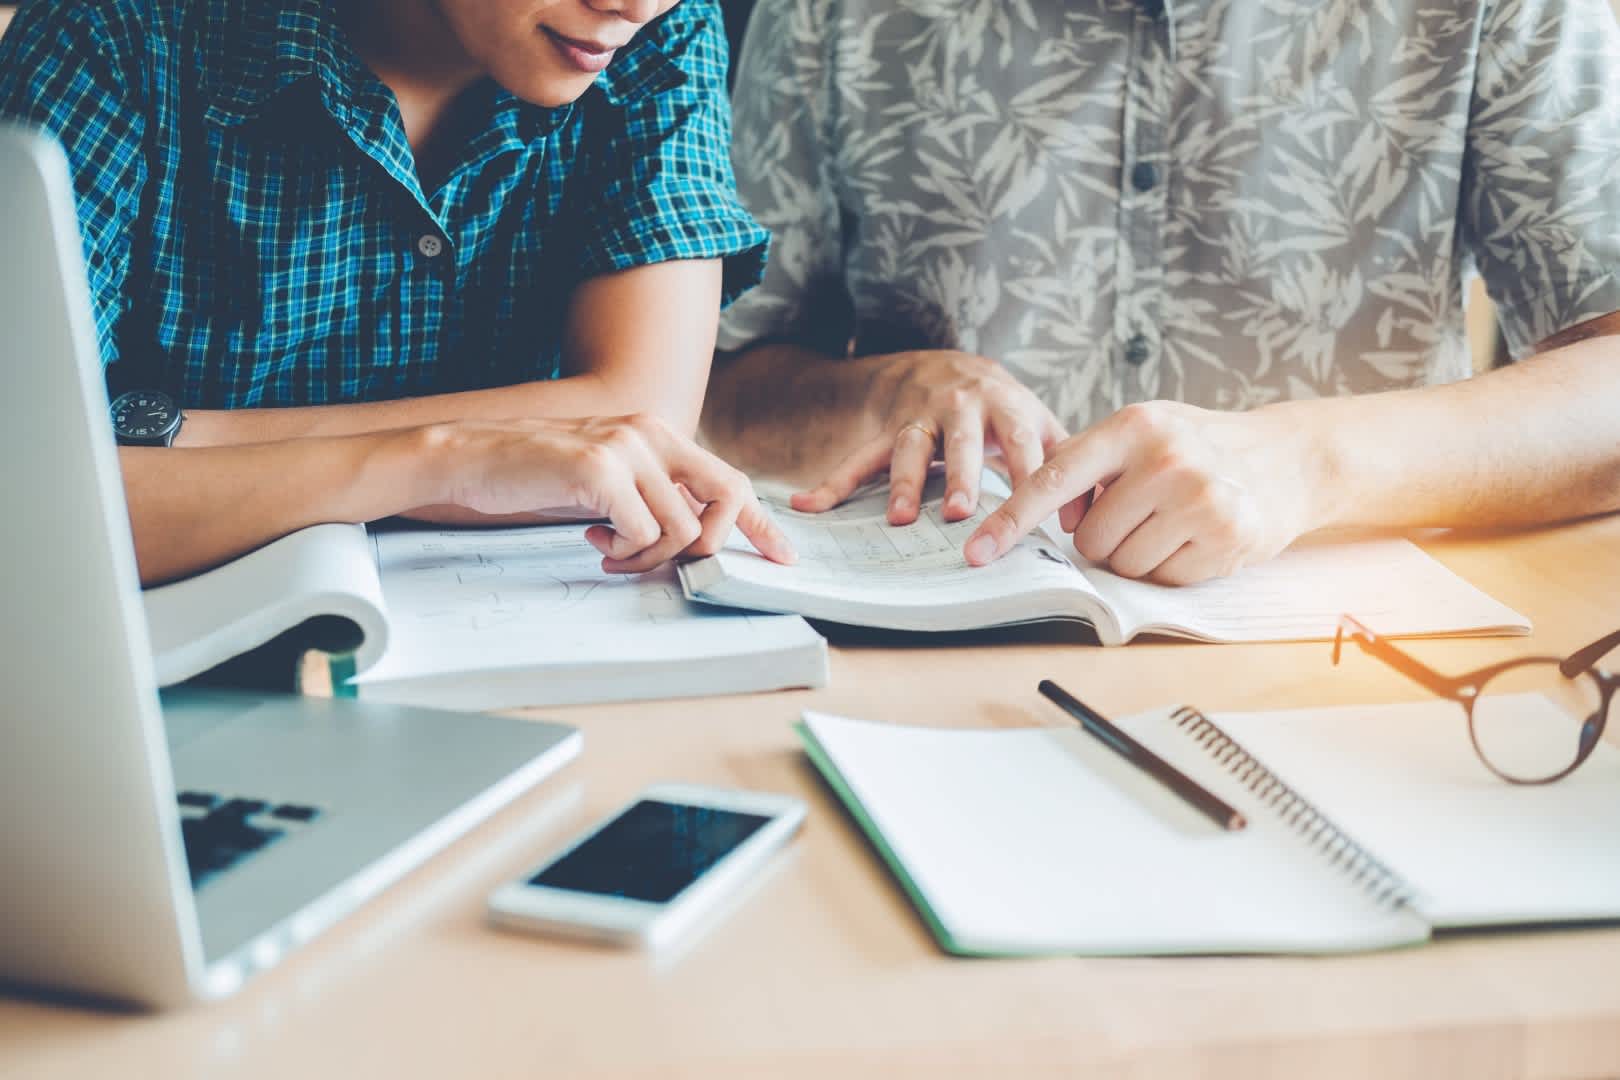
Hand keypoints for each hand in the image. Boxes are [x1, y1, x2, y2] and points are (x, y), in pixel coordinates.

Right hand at [429, 414, 795, 572]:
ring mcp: (627, 448)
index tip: (783, 557)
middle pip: (727, 494)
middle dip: (712, 543)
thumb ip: (652, 496)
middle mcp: (652, 433)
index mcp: (660, 433)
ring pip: (681, 527)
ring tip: (613, 553)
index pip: (728, 479)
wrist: (473, 457)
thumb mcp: (610, 479)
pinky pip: (641, 532)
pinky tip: (594, 541)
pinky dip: (623, 550)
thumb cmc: (540, 475)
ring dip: (651, 556)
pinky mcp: (600, 470)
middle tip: (679, 564)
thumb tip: (693, 539)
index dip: (760, 523)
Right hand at [789, 351, 1065, 524]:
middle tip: (962, 512)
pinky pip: (859, 459)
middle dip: (961, 476)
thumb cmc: (1004, 411)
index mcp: (1005, 406)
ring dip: (905, 483)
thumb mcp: (1038, 425)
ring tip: (901, 519)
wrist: (951, 368)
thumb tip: (1084, 521)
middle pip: (960, 442)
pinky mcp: (887, 432)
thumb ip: (1064, 467)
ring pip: (910, 449)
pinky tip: (808, 506)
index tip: (1037, 509)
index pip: (1022, 442)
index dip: (1030, 474)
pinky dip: (833, 483)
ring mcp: (919, 418)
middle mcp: (960, 408)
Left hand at [963, 402, 1322, 584]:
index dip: (1010, 520)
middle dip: (1106, 538)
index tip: (979, 551)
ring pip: (1124, 564)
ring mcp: (1199, 500)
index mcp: (1133, 425)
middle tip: (1144, 512)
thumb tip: (1046, 518)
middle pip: (1089, 540)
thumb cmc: (1200, 447)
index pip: (1054, 479)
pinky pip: (1164, 580)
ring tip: (1174, 522)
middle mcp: (1165, 459)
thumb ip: (1090, 464)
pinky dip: (1173, 568)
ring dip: (1139, 555)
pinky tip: (1198, 538)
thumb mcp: (1145, 431)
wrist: (1290, 458)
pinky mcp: (1226, 538)